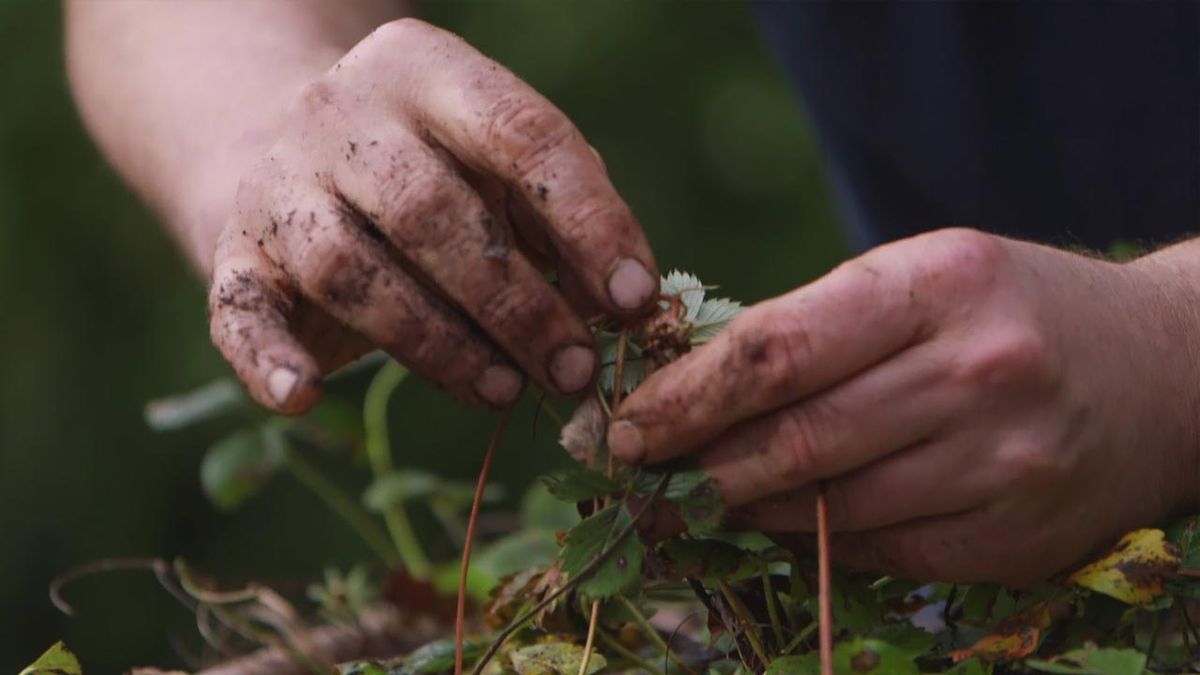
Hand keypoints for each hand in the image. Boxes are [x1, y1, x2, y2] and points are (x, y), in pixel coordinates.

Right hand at [208, 19, 658, 413]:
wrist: (285, 150)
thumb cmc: (431, 170)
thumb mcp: (499, 169)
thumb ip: (560, 223)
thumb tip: (629, 305)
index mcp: (425, 70)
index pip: (520, 135)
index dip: (587, 222)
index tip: (635, 300)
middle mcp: (341, 114)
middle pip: (428, 208)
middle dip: (514, 301)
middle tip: (572, 369)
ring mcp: (277, 183)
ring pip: (349, 268)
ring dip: (436, 343)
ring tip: (505, 392)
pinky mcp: (233, 254)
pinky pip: (242, 310)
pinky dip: (269, 360)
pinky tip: (305, 398)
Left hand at [607, 228, 1199, 584]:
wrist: (1162, 370)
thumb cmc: (1013, 311)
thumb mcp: (924, 277)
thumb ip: (819, 327)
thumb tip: (692, 391)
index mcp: (939, 282)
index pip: (779, 348)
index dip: (687, 395)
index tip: (629, 421)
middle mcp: (978, 370)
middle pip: (797, 435)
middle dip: (700, 461)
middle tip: (642, 471)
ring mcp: (1005, 460)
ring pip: (830, 505)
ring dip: (747, 507)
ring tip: (699, 497)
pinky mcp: (1017, 535)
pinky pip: (882, 549)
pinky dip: (816, 540)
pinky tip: (780, 521)